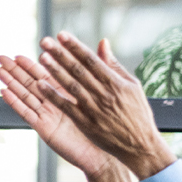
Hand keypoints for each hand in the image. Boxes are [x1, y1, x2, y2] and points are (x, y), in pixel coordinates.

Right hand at [0, 54, 137, 181]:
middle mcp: (54, 103)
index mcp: (66, 94)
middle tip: (1, 57)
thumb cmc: (106, 125)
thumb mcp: (102, 91)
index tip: (20, 52)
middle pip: (30, 82)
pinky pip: (27, 113)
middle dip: (15, 70)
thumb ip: (98, 67)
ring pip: (26, 95)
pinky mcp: (44, 128)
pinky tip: (4, 91)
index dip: (33, 63)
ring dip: (11, 82)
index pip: (46, 74)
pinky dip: (15, 102)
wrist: (105, 152)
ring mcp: (47, 115)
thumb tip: (104, 41)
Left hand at [35, 33, 177, 177]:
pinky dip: (53, 96)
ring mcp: (94, 109)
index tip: (61, 35)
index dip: (75, 47)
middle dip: (61, 54)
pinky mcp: (86, 123)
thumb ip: (114, 65)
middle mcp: (104, 94)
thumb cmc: (138, 113)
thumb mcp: (132, 86)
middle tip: (45, 41)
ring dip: (55, 71)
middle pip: (78, 70)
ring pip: (71, 86)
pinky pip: (67, 107)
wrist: (141, 146)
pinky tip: (40, 85)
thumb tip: (102, 42)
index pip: (91, 60)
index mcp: (116, 83)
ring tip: (42, 57)